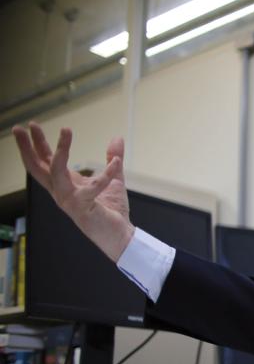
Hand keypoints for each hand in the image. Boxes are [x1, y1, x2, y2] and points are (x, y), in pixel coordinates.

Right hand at [13, 122, 134, 261]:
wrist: (121, 237)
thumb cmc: (112, 211)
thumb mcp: (114, 179)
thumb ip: (112, 159)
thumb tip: (116, 138)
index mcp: (65, 185)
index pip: (44, 162)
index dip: (36, 144)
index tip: (30, 126)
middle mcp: (62, 192)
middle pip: (37, 167)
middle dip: (27, 147)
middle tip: (21, 127)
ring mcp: (69, 200)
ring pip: (56, 171)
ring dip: (60, 150)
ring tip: (65, 130)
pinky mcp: (83, 207)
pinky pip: (93, 186)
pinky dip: (106, 173)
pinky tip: (117, 162)